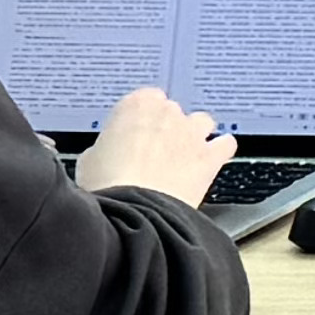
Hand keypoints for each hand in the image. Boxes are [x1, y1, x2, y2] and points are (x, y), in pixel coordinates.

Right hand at [78, 85, 234, 205]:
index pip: (144, 101)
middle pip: (172, 113)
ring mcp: (192, 132)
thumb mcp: (89, 160)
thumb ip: (105, 146)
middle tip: (152, 155)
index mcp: (136, 104)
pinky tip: (212, 160)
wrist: (133, 212)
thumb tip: (108, 154)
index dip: (139, 122)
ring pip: (201, 123)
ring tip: (182, 157)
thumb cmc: (107, 186)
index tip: (134, 136)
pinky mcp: (210, 157)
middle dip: (165, 131)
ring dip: (194, 136)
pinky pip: (225, 144)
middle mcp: (168, 112)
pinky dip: (221, 151)